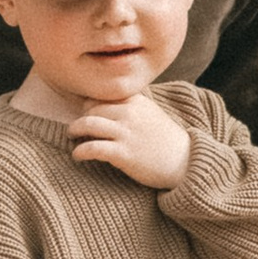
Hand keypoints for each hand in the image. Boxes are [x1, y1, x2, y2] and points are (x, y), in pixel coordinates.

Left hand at [68, 90, 195, 189]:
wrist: (185, 163)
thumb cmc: (166, 140)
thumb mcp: (151, 113)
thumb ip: (132, 105)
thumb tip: (109, 103)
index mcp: (136, 101)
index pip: (102, 95)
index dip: (90, 104)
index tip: (86, 113)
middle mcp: (130, 113)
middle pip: (92, 108)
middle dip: (81, 118)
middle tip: (77, 128)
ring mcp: (126, 133)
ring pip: (88, 123)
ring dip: (75, 130)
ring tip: (72, 136)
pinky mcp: (123, 153)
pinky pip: (92, 148)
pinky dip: (80, 151)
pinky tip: (77, 155)